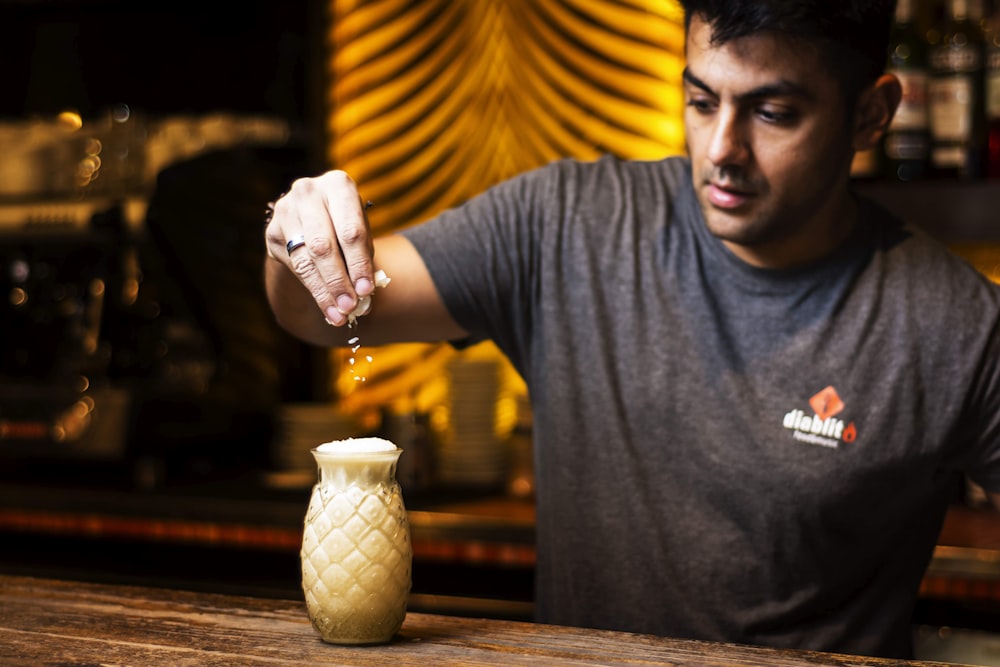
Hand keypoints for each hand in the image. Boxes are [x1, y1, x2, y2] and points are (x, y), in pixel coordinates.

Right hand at [264, 170, 374, 326]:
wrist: (313, 221)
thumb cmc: (345, 226)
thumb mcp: (360, 235)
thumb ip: (362, 259)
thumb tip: (363, 295)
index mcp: (338, 185)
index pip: (350, 230)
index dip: (359, 263)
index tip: (367, 290)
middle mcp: (308, 192)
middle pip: (324, 245)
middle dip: (338, 280)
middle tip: (351, 307)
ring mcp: (285, 210)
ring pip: (306, 259)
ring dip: (324, 291)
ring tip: (340, 314)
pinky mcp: (272, 231)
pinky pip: (294, 266)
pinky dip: (313, 290)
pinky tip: (327, 308)